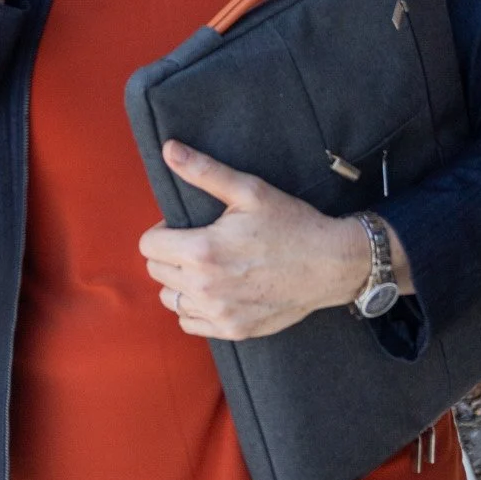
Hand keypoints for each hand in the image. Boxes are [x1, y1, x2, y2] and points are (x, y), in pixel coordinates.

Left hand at [139, 141, 410, 340]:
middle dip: (170, 253)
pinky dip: (194, 307)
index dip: (163, 230)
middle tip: (199, 242)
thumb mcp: (249, 191)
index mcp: (203, 251)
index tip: (184, 226)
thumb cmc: (291, 224)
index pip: (149, 245)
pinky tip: (214, 290)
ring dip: (179, 282)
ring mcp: (219, 313)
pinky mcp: (233, 330)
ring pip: (169, 299)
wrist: (331, 264)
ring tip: (205, 267)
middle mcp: (205, 288)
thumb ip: (204, 171)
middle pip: (156, 271)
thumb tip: (169, 149)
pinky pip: (190, 323)